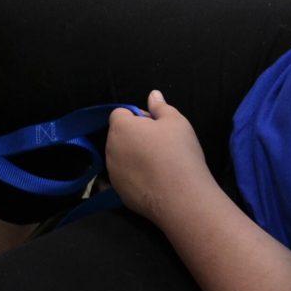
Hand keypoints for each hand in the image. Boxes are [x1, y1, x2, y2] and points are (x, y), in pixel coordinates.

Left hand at [105, 90, 216, 225]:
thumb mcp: (176, 122)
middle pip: (119, 135)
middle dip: (135, 136)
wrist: (181, 196)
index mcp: (120, 127)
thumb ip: (160, 106)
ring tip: (159, 164)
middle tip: (161, 145)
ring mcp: (112, 171)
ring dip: (134, 156)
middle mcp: (110, 148)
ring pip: (121, 156)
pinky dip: (136, 176)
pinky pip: (125, 176)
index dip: (138, 117)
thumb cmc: (178, 153)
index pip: (120, 113)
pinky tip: (155, 181)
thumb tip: (153, 94)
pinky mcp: (118, 191)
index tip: (157, 127)